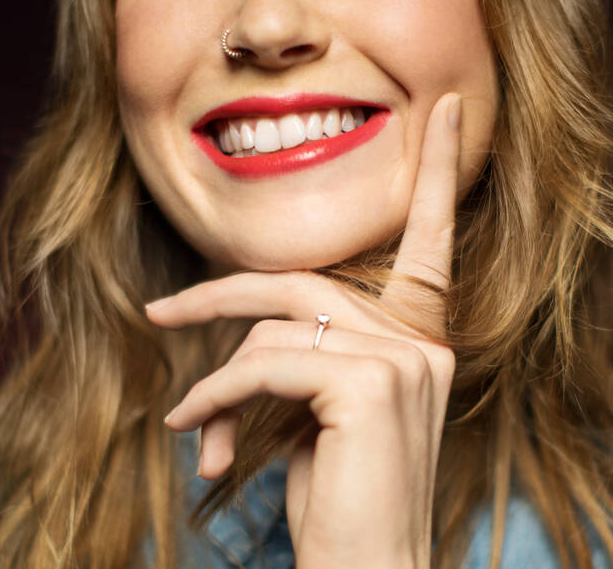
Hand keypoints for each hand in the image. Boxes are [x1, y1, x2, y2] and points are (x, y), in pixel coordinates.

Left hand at [145, 93, 462, 568]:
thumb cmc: (341, 504)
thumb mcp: (320, 417)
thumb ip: (300, 360)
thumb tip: (231, 357)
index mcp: (423, 338)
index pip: (433, 239)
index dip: (442, 168)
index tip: (448, 107)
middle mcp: (424, 339)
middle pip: (305, 283)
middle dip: (224, 298)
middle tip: (164, 313)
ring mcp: (403, 359)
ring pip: (279, 324)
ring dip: (220, 372)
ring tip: (189, 420)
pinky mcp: (369, 385)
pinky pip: (268, 364)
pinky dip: (218, 397)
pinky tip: (197, 434)